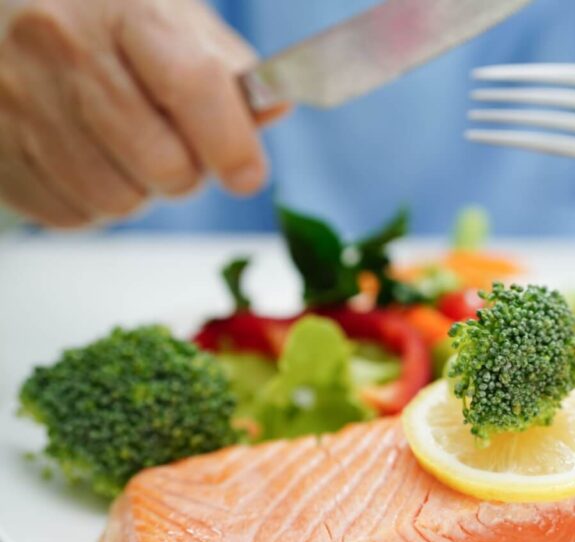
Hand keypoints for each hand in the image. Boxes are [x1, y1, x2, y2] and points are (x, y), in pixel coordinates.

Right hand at [0, 0, 282, 227]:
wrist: (14, 7)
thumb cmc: (114, 21)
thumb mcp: (179, 23)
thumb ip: (231, 71)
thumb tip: (276, 106)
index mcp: (125, 9)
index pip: (192, 86)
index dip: (230, 143)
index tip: (248, 175)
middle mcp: (63, 47)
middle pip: (160, 161)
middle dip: (186, 174)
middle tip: (179, 153)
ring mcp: (20, 97)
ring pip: (116, 200)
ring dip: (139, 193)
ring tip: (130, 154)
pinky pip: (70, 215)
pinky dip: (93, 206)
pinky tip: (90, 164)